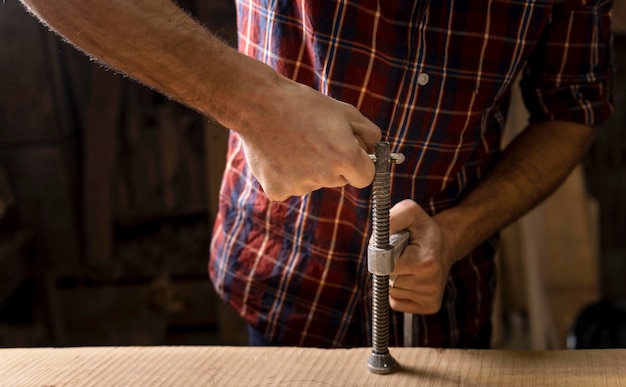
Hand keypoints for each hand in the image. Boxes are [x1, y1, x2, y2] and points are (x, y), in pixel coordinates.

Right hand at [237, 77, 380, 200]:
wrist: (257, 103)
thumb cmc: (302, 104)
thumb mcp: (344, 110)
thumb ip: (368, 133)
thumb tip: (375, 150)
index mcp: (345, 156)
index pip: (366, 177)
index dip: (360, 164)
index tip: (349, 153)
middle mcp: (325, 176)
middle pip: (339, 180)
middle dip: (333, 164)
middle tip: (315, 139)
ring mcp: (299, 186)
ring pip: (314, 183)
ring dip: (309, 169)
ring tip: (293, 143)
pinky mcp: (277, 190)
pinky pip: (290, 188)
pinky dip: (286, 175)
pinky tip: (279, 154)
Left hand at [388, 199, 452, 313]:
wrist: (445, 245)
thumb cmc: (423, 229)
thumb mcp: (410, 212)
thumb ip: (393, 218)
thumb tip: (377, 240)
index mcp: (426, 262)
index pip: (387, 266)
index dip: (384, 255)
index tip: (393, 246)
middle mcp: (431, 283)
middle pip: (388, 281)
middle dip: (388, 267)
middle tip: (401, 255)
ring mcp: (431, 297)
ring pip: (391, 292)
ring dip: (393, 279)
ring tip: (408, 266)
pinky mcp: (430, 306)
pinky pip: (396, 303)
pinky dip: (397, 292)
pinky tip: (410, 278)